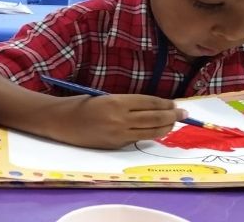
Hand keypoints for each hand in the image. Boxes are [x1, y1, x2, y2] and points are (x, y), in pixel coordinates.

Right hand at [50, 94, 186, 148]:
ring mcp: (117, 134)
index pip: (148, 103)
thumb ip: (124, 104)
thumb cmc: (78, 105)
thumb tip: (149, 107)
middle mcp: (119, 119)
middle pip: (153, 118)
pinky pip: (137, 139)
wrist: (59, 122)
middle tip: (184, 114)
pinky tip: (156, 132)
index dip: (164, 104)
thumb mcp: (103, 98)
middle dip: (171, 116)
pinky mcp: (114, 145)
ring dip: (165, 128)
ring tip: (174, 124)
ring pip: (149, 131)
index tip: (175, 104)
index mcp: (116, 102)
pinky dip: (150, 135)